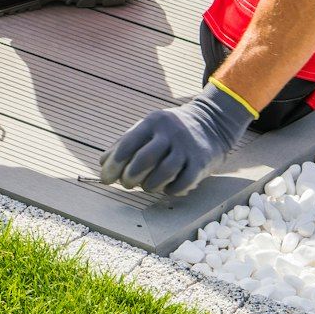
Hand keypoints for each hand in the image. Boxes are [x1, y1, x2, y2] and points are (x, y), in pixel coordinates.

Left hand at [98, 83, 252, 196]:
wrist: (211, 124)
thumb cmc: (169, 132)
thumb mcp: (147, 128)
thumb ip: (125, 143)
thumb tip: (103, 163)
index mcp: (152, 122)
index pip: (127, 145)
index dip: (113, 165)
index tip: (105, 178)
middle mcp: (170, 133)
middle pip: (144, 160)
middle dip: (130, 177)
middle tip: (126, 184)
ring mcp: (187, 147)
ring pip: (163, 173)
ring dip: (149, 185)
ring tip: (146, 186)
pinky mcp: (201, 161)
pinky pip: (183, 182)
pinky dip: (170, 190)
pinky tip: (166, 189)